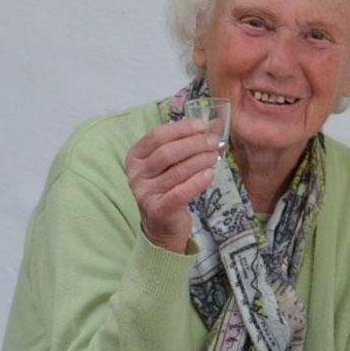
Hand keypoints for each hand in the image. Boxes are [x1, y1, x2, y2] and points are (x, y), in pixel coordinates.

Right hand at [124, 119, 219, 252]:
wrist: (162, 225)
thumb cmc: (167, 188)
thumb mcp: (168, 165)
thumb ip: (182, 144)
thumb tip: (211, 125)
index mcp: (135, 157)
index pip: (157, 135)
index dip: (182, 128)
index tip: (202, 126)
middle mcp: (135, 174)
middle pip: (167, 152)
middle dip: (194, 144)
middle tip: (212, 142)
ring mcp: (144, 193)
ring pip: (176, 171)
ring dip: (200, 161)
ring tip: (214, 156)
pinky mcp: (157, 210)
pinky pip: (180, 193)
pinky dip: (197, 182)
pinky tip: (210, 174)